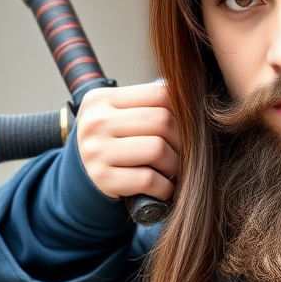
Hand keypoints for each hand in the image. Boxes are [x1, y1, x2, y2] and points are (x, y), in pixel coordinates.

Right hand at [76, 81, 179, 200]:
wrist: (85, 176)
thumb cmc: (116, 142)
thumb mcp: (122, 116)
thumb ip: (151, 107)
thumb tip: (195, 105)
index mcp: (103, 98)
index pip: (160, 94)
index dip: (181, 113)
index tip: (181, 129)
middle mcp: (96, 121)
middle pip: (162, 122)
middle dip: (181, 141)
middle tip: (180, 153)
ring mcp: (96, 150)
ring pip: (158, 150)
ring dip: (174, 166)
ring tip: (170, 170)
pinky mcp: (102, 178)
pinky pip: (149, 180)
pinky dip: (164, 187)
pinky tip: (162, 187)